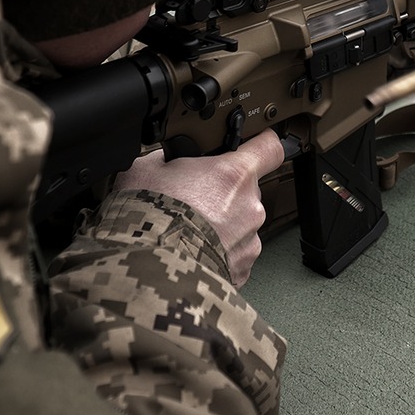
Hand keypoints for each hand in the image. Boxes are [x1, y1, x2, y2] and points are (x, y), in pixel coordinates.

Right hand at [111, 128, 285, 285]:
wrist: (145, 267)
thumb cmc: (147, 217)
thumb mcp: (147, 168)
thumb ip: (169, 159)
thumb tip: (167, 159)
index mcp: (233, 175)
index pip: (269, 148)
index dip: (261, 146)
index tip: (255, 146)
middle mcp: (249, 207)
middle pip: (248, 190)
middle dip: (225, 193)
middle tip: (194, 199)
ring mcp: (249, 240)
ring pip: (241, 224)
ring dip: (221, 225)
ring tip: (188, 231)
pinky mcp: (242, 269)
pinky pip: (234, 254)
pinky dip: (217, 253)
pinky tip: (191, 251)